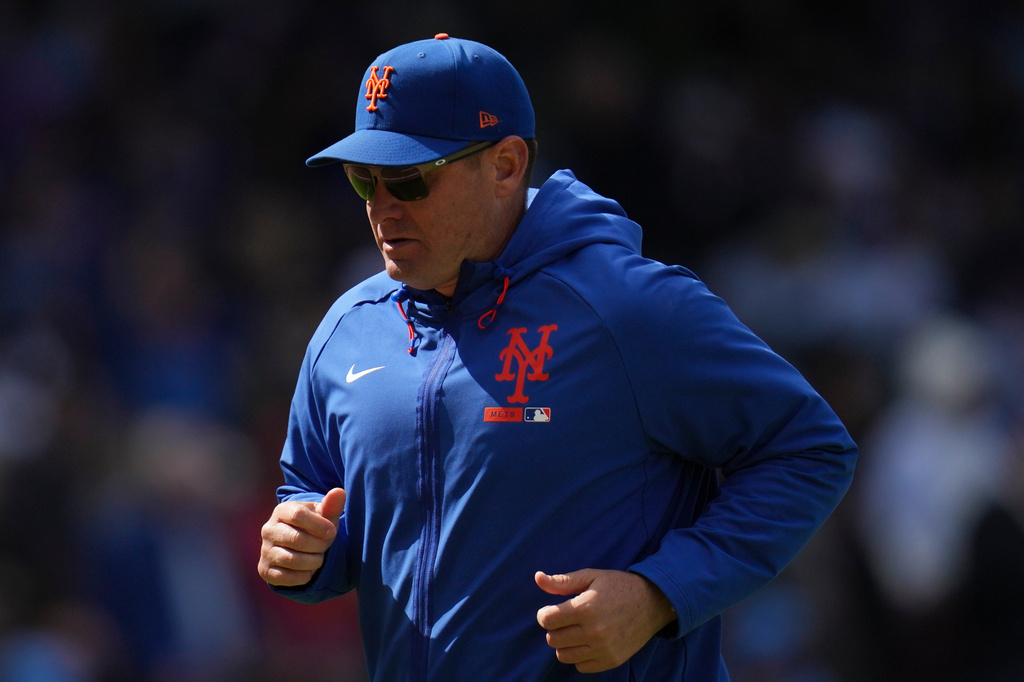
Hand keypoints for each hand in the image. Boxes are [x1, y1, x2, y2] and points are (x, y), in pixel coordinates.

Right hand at [258, 488, 345, 586]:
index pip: (298, 515)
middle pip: (296, 539)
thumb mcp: (324, 515)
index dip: (319, 525)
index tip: (332, 531)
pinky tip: (308, 570)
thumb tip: (339, 492)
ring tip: (318, 558)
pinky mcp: (265, 569)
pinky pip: (286, 577)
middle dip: (318, 545)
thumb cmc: (315, 527)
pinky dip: (304, 576)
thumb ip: (332, 504)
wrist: (300, 547)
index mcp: (282, 510)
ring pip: (292, 560)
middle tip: (325, 546)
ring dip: (313, 561)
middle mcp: (268, 529)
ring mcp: (265, 550)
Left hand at [535, 569, 675, 672]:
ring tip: (576, 631)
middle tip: (566, 620)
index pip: (547, 620)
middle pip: (552, 639)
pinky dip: (580, 656)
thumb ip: (562, 581)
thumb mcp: (591, 577)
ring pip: (563, 655)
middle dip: (554, 628)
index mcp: (586, 608)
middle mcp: (594, 631)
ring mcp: (603, 649)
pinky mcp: (611, 660)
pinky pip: (581, 666)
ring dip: (565, 643)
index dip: (544, 614)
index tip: (552, 610)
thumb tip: (537, 578)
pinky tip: (588, 642)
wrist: (653, 602)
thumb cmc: (619, 586)